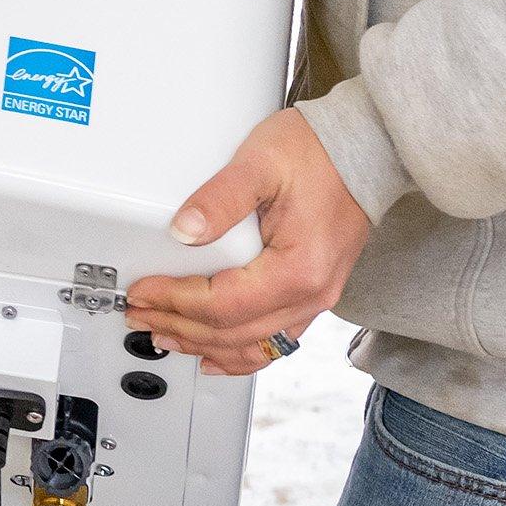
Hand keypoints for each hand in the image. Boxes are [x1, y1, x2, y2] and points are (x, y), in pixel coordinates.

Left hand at [122, 108, 370, 374]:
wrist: (365, 149)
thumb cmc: (319, 153)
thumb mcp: (259, 162)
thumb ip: (218, 199)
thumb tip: (182, 231)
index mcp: (297, 269)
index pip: (222, 305)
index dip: (174, 302)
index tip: (143, 292)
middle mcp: (311, 293)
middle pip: (232, 332)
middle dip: (179, 326)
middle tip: (139, 314)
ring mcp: (315, 298)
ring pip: (252, 344)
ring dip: (204, 345)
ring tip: (164, 335)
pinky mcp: (313, 292)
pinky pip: (275, 338)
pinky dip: (240, 352)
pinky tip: (215, 356)